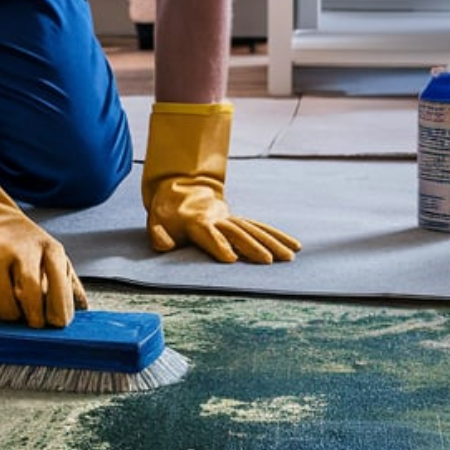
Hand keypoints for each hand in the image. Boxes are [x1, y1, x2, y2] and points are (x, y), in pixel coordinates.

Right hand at [0, 108, 85, 326]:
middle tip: (37, 327)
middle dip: (49, 319)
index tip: (60, 329)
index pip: (69, 287)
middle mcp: (33, 246)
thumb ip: (51, 276)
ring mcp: (9, 250)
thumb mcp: (27, 253)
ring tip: (12, 314)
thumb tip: (80, 308)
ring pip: (27, 299)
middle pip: (54, 293)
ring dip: (20, 316)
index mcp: (48, 247)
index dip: (66, 312)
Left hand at [143, 102, 299, 263]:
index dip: (219, 245)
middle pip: (238, 232)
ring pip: (255, 229)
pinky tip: (294, 245)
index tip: (232, 259)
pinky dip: (277, 235)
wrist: (181, 188)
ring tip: (289, 256)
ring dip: (273, 242)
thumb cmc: (167, 213)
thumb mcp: (155, 222)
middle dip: (253, 246)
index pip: (209, 234)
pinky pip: (260, 227)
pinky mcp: (239, 220)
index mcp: (196, 221)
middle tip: (268, 261)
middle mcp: (218, 218)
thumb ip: (159, 235)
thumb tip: (165, 246)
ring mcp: (231, 218)